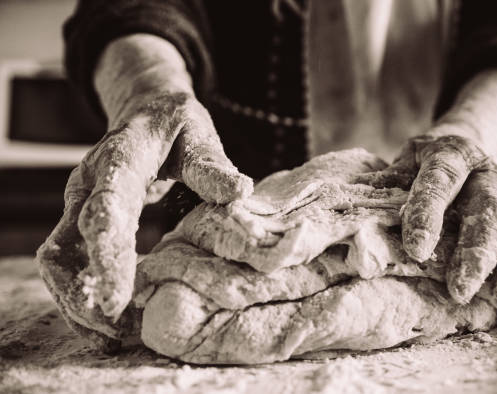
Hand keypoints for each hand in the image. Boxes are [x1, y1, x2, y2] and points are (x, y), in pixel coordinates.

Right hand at [36, 91, 252, 347]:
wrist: (147, 112)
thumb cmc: (176, 126)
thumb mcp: (198, 135)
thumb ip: (212, 166)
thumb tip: (240, 191)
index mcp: (119, 159)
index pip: (106, 207)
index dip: (108, 254)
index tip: (117, 298)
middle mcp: (88, 184)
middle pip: (71, 243)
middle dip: (89, 291)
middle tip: (120, 329)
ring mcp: (80, 203)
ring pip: (59, 260)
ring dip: (79, 300)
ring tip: (115, 334)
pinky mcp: (80, 220)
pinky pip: (68, 263)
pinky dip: (82, 294)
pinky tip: (109, 320)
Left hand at [362, 133, 496, 309]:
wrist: (460, 150)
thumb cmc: (420, 167)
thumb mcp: (401, 164)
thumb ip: (386, 186)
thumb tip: (359, 218)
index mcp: (449, 155)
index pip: (439, 182)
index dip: (428, 214)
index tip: (417, 250)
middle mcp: (485, 174)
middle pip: (488, 210)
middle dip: (475, 253)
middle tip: (460, 290)